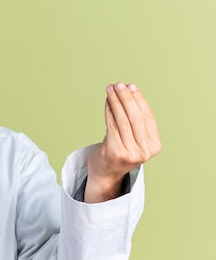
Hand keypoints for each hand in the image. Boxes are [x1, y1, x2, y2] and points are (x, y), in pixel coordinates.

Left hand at [85, 83, 160, 202]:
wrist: (106, 174)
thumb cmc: (119, 151)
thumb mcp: (133, 138)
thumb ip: (135, 120)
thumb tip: (128, 90)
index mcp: (154, 145)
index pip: (147, 117)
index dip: (139, 100)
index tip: (131, 86)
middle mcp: (145, 150)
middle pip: (135, 117)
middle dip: (126, 98)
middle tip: (118, 85)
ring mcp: (131, 152)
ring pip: (122, 119)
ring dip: (115, 101)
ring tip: (110, 89)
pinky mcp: (115, 152)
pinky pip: (111, 125)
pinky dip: (108, 110)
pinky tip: (107, 101)